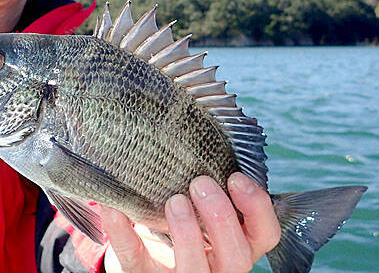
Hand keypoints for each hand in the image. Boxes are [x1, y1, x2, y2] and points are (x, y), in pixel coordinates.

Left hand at [101, 173, 280, 272]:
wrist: (140, 253)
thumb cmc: (177, 219)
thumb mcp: (198, 202)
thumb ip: (206, 175)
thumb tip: (192, 120)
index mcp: (235, 246)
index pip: (265, 235)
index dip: (257, 208)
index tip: (235, 177)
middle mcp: (216, 268)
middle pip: (238, 256)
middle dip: (221, 216)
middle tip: (200, 183)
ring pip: (196, 270)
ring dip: (187, 232)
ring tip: (173, 200)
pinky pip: (134, 258)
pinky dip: (123, 232)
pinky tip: (114, 208)